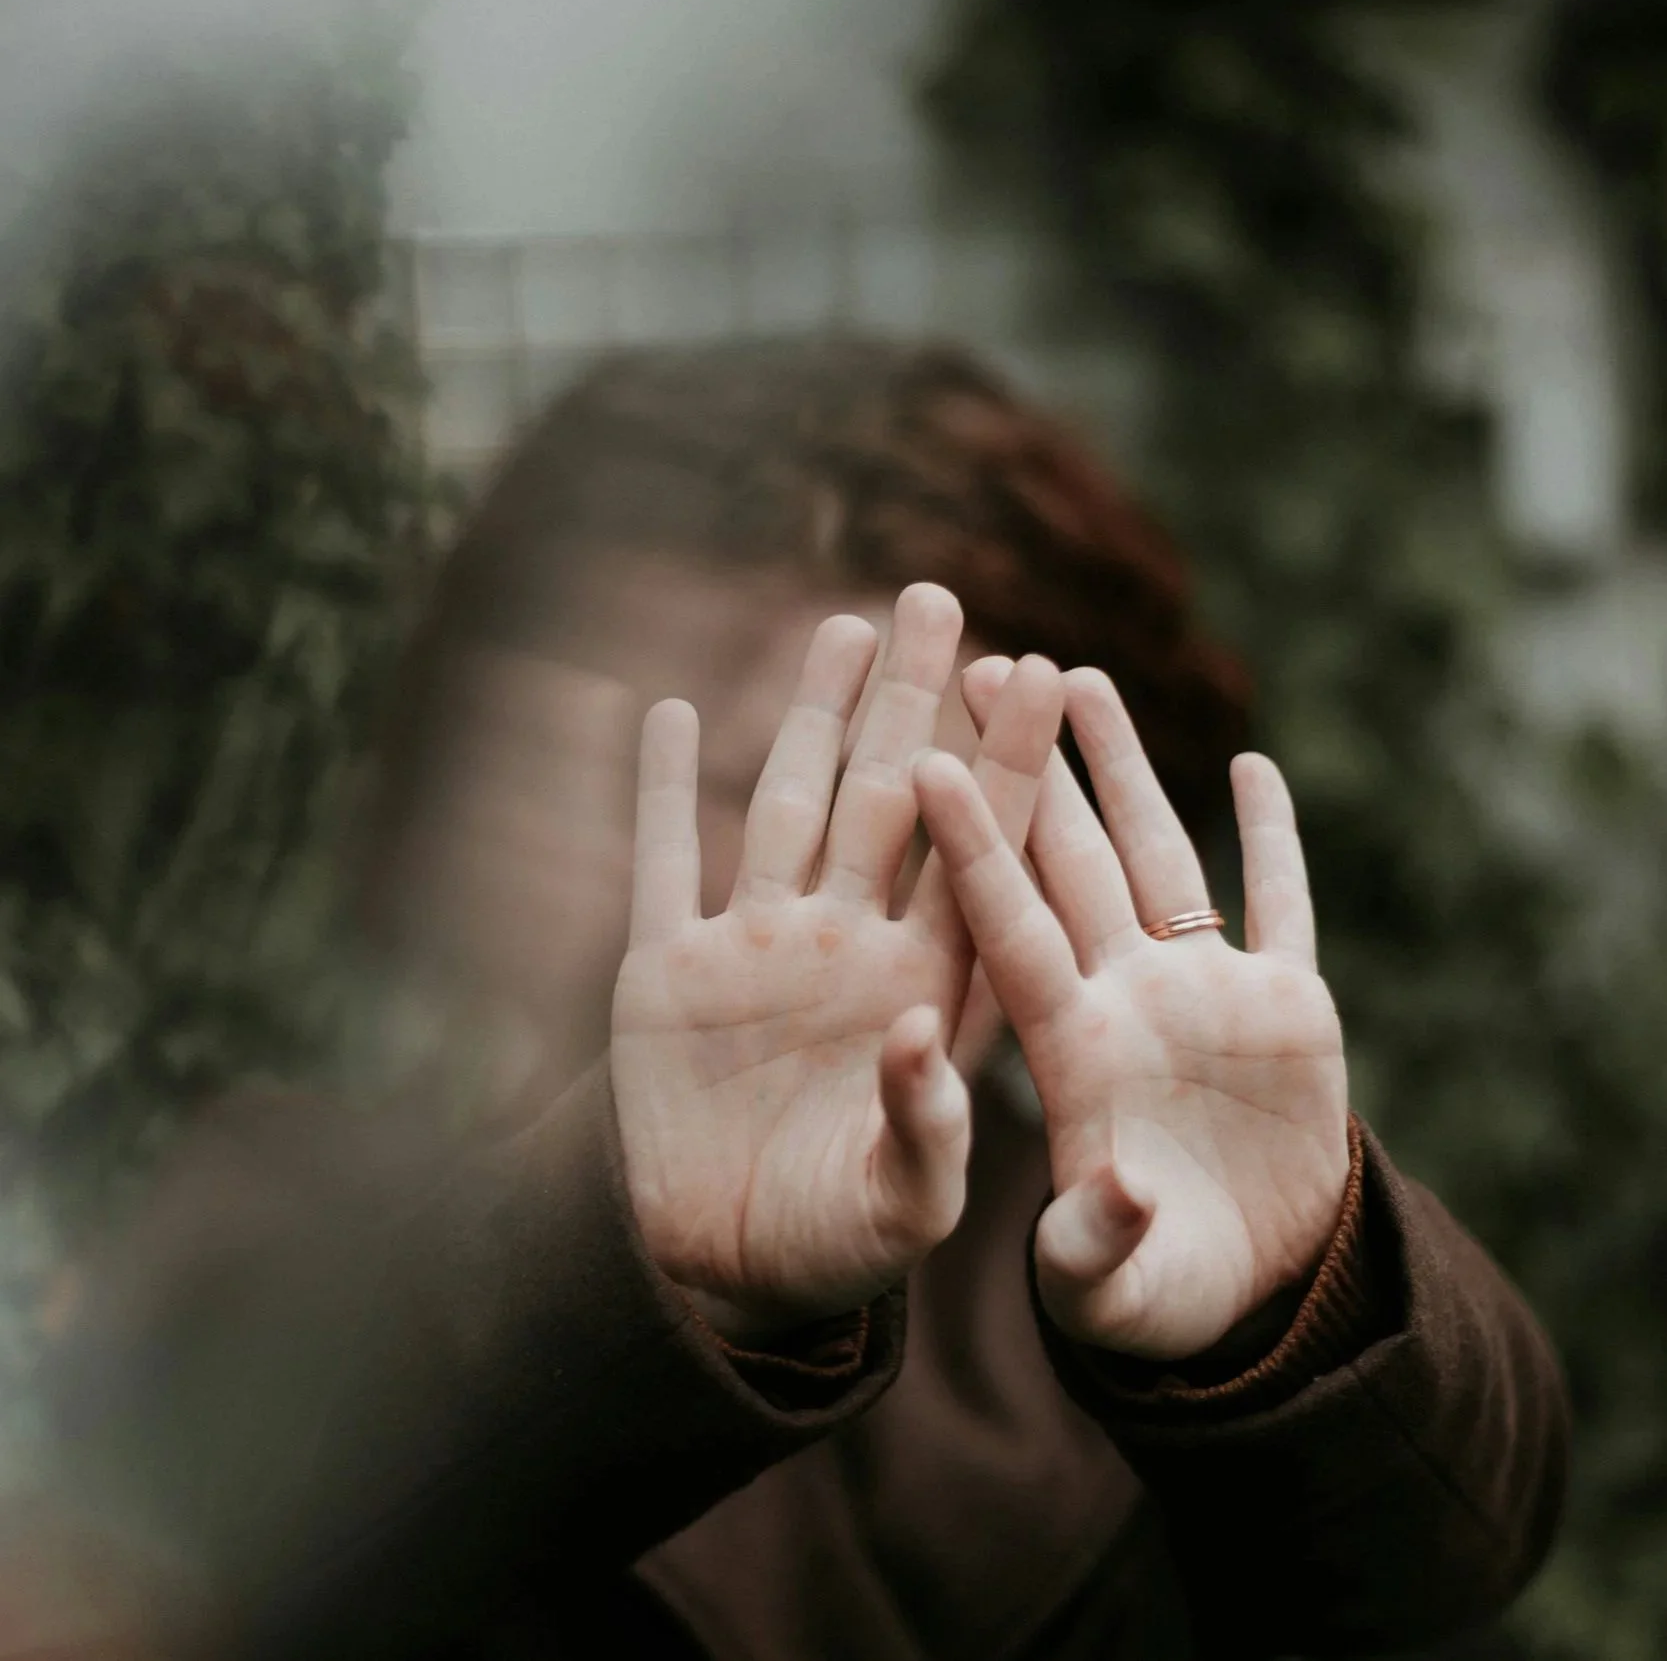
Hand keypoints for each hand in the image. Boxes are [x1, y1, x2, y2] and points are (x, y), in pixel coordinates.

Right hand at [611, 587, 1062, 1338]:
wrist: (726, 1272)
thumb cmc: (839, 1248)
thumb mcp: (903, 1207)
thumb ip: (929, 1129)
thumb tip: (924, 1036)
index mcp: (924, 989)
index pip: (979, 856)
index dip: (1010, 765)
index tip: (1048, 673)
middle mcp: (849, 947)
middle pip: (890, 800)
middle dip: (916, 702)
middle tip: (942, 600)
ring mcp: (757, 951)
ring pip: (789, 805)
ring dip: (812, 718)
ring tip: (845, 625)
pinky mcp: (667, 972)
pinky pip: (664, 862)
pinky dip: (663, 791)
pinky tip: (673, 712)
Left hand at [916, 660, 1349, 1360]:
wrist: (1243, 1294)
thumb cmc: (1151, 1300)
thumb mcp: (1110, 1292)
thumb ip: (1096, 1245)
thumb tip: (1117, 1189)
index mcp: (1069, 1051)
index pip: (1007, 927)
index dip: (973, 847)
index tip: (928, 759)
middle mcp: (1125, 1000)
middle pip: (1066, 859)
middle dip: (1031, 763)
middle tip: (982, 661)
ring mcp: (1204, 996)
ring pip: (1157, 854)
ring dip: (1123, 769)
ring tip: (1082, 676)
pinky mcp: (1288, 1009)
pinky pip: (1282, 905)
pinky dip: (1274, 840)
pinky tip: (1252, 767)